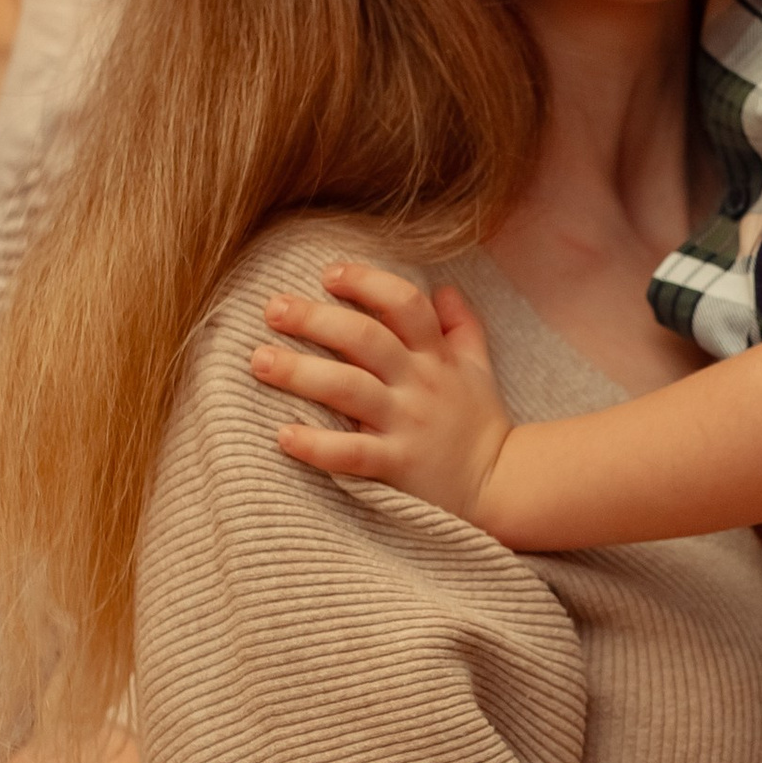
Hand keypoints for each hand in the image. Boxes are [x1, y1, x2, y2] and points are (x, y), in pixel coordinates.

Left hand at [254, 262, 513, 529]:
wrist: (502, 487)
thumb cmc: (480, 424)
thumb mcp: (478, 368)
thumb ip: (463, 326)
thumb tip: (445, 288)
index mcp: (436, 356)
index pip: (405, 304)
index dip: (366, 283)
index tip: (328, 275)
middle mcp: (419, 384)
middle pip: (365, 338)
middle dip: (315, 319)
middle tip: (272, 309)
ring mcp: (407, 425)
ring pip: (348, 389)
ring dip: (300, 373)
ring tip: (259, 361)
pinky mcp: (397, 466)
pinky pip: (351, 454)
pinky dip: (316, 446)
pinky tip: (283, 436)